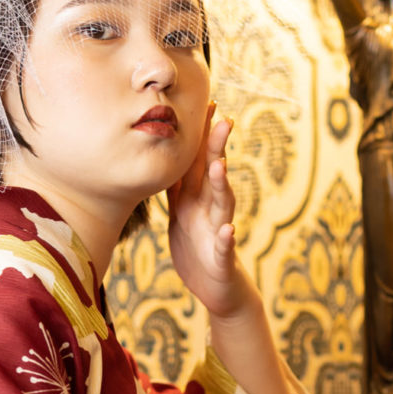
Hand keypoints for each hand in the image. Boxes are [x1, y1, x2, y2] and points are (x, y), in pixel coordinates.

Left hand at [166, 105, 253, 320]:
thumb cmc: (197, 248)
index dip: (203, 136)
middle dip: (218, 148)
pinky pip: (225, 247)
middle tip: (223, 120)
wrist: (216, 288)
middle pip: (214, 174)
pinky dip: (226, 239)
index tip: (208, 105)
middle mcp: (211, 209)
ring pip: (223, 205)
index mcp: (197, 199)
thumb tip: (164, 158)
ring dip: (223, 185)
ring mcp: (219, 231)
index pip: (200, 162)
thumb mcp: (180, 214)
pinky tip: (228, 230)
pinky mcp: (222, 258)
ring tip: (220, 166)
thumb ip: (175, 188)